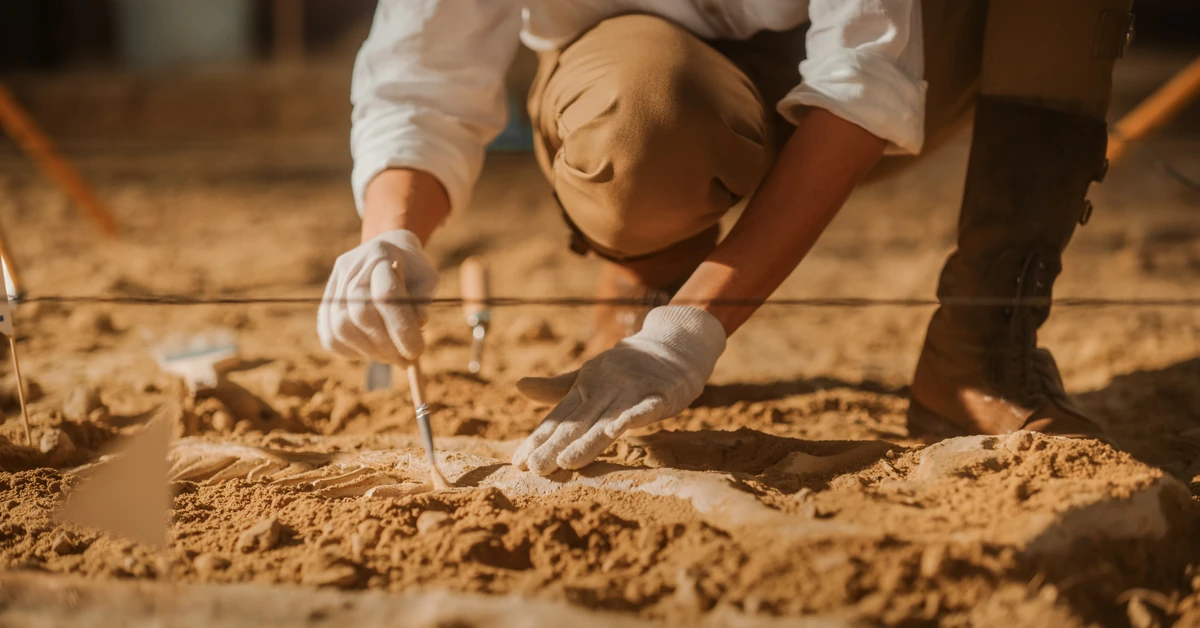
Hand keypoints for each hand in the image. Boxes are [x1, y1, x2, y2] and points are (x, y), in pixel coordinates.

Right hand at [317, 230, 438, 363]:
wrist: (389, 252)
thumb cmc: (413, 270)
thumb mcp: (427, 280)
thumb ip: (422, 304)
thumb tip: (414, 330)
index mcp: (380, 254)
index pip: (385, 295)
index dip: (401, 328)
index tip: (416, 351)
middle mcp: (351, 267)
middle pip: (360, 313)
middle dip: (386, 345)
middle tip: (406, 361)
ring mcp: (334, 285)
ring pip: (341, 328)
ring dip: (370, 351)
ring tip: (392, 357)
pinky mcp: (325, 303)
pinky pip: (330, 336)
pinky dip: (352, 351)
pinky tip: (372, 351)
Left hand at [512, 306, 726, 474]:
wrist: (673, 344)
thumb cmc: (627, 367)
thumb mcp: (590, 376)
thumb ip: (557, 388)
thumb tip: (518, 386)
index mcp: (586, 387)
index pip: (559, 418)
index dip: (539, 439)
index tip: (519, 462)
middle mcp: (605, 388)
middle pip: (578, 423)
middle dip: (556, 446)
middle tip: (535, 469)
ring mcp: (632, 390)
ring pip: (607, 420)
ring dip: (587, 441)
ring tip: (566, 461)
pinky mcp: (660, 393)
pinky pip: (646, 407)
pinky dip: (632, 417)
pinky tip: (617, 431)